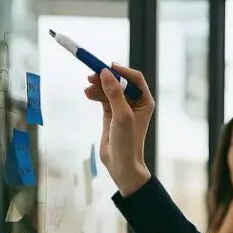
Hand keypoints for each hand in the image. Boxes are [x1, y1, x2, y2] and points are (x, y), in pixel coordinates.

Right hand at [84, 64, 155, 195]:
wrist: (121, 164)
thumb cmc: (128, 142)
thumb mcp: (121, 115)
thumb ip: (114, 93)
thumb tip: (105, 72)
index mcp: (145, 101)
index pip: (135, 78)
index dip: (121, 71)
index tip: (107, 67)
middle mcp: (136, 102)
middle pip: (120, 82)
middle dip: (106, 77)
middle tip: (91, 75)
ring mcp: (122, 107)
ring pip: (109, 89)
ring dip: (98, 86)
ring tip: (87, 88)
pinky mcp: (111, 114)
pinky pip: (103, 98)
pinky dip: (95, 94)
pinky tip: (88, 94)